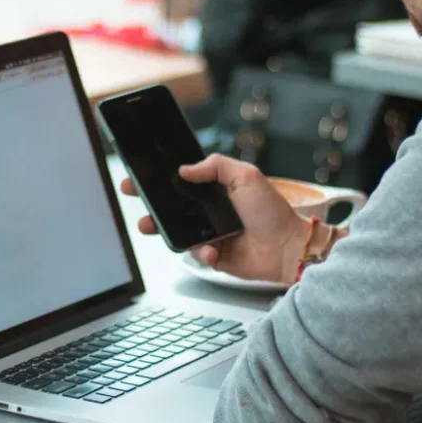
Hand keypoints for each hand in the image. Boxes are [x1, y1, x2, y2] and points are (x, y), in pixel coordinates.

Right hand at [120, 154, 315, 283]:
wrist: (288, 247)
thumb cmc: (272, 211)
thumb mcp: (246, 176)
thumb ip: (215, 166)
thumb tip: (185, 169)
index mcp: (217, 190)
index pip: (182, 181)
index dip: (160, 178)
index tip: (140, 174)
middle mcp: (211, 211)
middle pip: (173, 206)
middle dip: (150, 201)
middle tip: (133, 194)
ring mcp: (211, 234)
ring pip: (177, 231)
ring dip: (161, 228)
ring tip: (149, 225)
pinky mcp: (214, 256)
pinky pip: (196, 254)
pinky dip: (201, 252)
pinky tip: (213, 250)